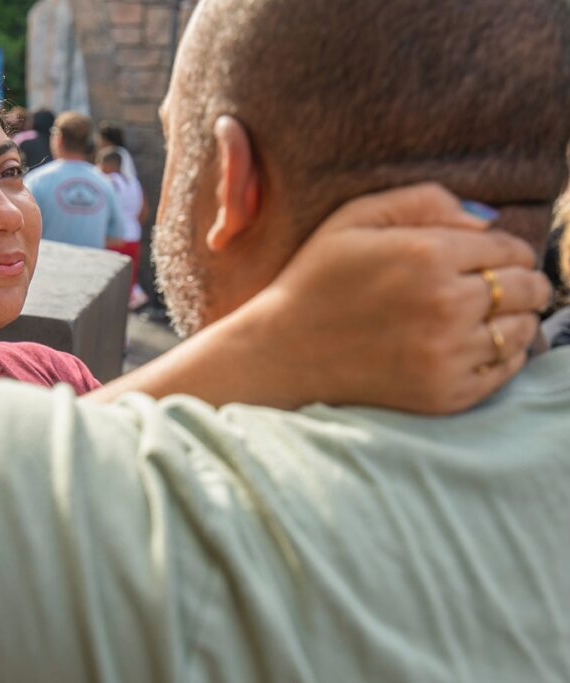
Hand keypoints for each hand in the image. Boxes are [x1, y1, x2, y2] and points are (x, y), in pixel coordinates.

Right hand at [256, 182, 550, 412]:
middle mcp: (446, 304)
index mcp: (427, 254)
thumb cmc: (315, 280)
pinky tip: (473, 345)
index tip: (488, 258)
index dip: (506, 250)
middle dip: (521, 281)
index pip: (511, 247)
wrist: (281, 352)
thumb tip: (487, 219)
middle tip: (495, 286)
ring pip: (523, 329)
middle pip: (529, 287)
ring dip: (515, 319)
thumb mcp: (354, 219)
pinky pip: (506, 370)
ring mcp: (447, 354)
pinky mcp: (444, 393)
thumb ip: (423, 201)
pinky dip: (504, 355)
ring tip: (484, 317)